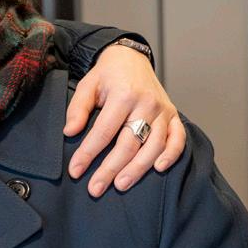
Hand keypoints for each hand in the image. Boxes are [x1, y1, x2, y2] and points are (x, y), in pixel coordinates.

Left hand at [63, 45, 185, 196]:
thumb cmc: (107, 75)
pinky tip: (158, 169)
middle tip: (95, 189)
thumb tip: (70, 132)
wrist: (131, 58)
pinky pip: (178, 138)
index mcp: (123, 95)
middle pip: (129, 144)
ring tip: (120, 185)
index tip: (75, 171)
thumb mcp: (87, 85)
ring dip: (137, 169)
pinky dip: (171, 155)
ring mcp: (163, 111)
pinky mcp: (173, 116)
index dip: (88, 153)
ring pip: (153, 146)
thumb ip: (78, 108)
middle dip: (110, 169)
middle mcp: (146, 104)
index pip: (104, 132)